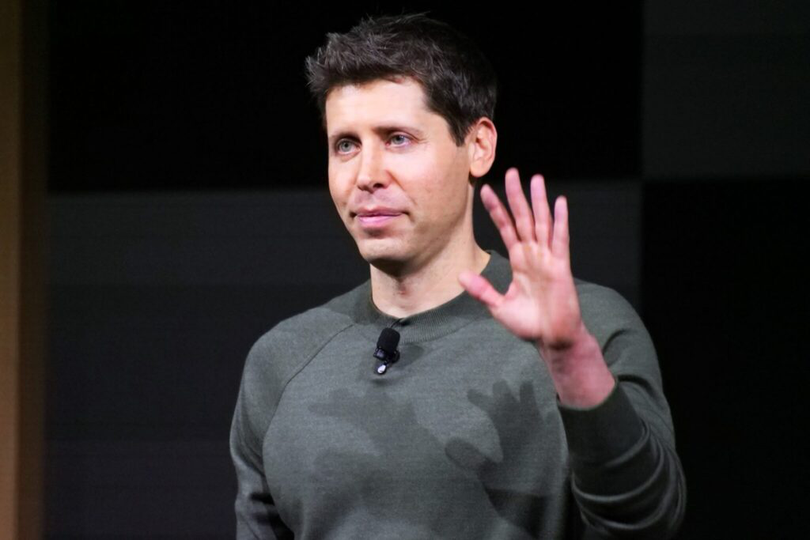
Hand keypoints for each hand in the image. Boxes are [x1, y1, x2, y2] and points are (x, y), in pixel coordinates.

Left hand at [459, 168, 584, 350]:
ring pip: (542, 223)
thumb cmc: (529, 324)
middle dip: (516, 196)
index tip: (485, 191)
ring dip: (539, 201)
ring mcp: (548, 258)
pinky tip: (560, 202)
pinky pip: (560, 240)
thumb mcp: (498, 306)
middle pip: (523, 218)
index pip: (505, 228)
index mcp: (519, 261)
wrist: (552, 339)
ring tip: (535, 179)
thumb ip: (482, 290)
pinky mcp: (560, 267)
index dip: (496, 209)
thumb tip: (460, 275)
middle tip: (510, 172)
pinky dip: (560, 221)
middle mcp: (533, 255)